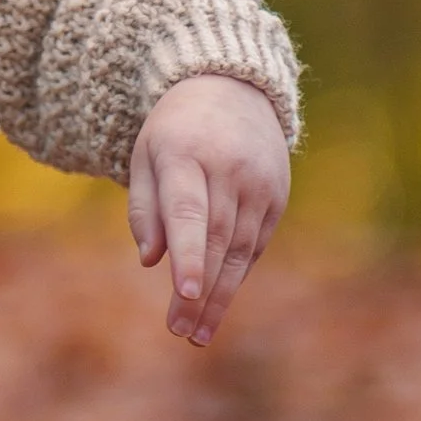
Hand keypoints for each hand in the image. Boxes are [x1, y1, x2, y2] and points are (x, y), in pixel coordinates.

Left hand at [129, 76, 289, 347]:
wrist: (231, 88)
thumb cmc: (175, 129)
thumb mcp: (145, 155)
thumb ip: (144, 207)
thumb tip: (151, 260)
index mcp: (185, 154)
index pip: (189, 212)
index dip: (189, 255)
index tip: (185, 293)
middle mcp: (228, 170)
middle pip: (215, 239)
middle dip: (199, 292)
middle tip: (181, 330)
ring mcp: (258, 184)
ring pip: (239, 249)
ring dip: (220, 295)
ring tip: (197, 333)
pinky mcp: (276, 197)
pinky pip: (254, 245)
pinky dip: (235, 275)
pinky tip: (217, 302)